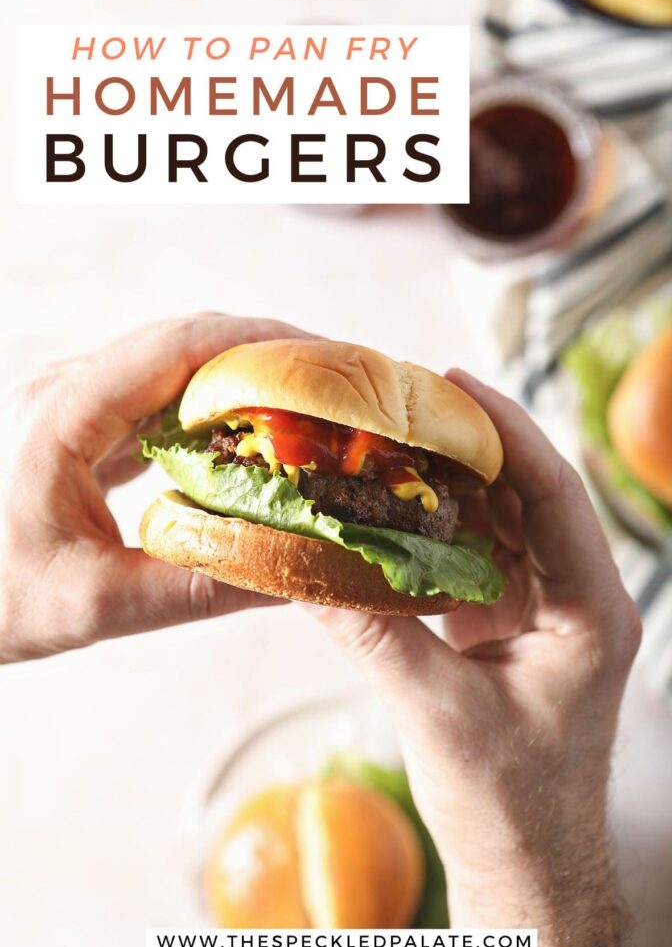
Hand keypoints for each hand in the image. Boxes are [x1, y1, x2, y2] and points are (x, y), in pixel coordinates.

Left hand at [0, 313, 307, 662]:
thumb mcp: (92, 603)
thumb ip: (194, 586)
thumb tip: (296, 572)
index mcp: (60, 414)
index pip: (174, 347)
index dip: (257, 345)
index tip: (324, 364)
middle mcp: (65, 390)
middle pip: (182, 343)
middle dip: (265, 354)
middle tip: (336, 385)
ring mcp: (71, 403)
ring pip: (173, 365)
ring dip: (241, 377)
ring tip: (307, 405)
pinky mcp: (80, 425)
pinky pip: (158, 397)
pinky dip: (213, 407)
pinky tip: (251, 435)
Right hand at [309, 371, 640, 946]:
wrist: (525, 859)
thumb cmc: (507, 803)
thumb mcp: (436, 714)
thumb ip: (372, 634)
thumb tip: (301, 570)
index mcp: (592, 612)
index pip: (555, 497)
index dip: (508, 432)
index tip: (455, 384)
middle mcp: (578, 596)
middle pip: (529, 493)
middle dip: (470, 444)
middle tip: (406, 401)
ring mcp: (546, 605)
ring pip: (501, 517)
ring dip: (448, 481)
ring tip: (387, 440)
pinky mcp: (511, 618)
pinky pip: (475, 551)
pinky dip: (432, 525)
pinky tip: (388, 504)